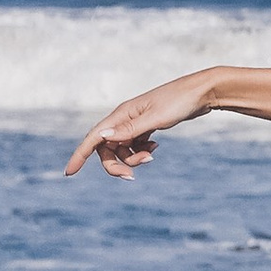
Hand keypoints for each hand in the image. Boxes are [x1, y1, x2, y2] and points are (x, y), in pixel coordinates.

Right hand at [64, 69, 216, 178]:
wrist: (201, 93)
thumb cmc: (179, 102)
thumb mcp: (155, 118)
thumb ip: (129, 129)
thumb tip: (102, 136)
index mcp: (121, 114)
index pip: (94, 137)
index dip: (80, 155)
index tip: (69, 173)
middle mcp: (124, 118)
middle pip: (107, 148)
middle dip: (116, 164)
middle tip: (132, 177)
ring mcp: (135, 122)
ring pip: (122, 149)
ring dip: (133, 158)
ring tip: (152, 155)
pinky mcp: (146, 126)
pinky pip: (135, 145)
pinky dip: (142, 152)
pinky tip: (155, 148)